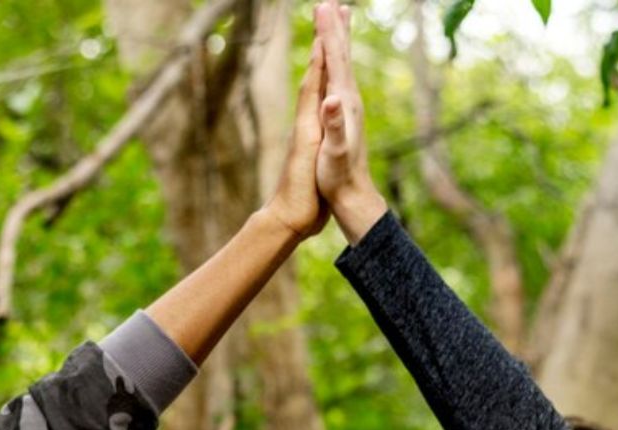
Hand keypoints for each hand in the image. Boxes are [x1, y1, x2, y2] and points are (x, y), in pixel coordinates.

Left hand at [262, 35, 329, 240]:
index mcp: (307, 127)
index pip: (313, 84)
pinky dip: (326, 94)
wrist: (288, 221)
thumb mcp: (309, 162)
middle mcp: (306, 126)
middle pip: (314, 80)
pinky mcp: (315, 146)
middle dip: (322, 50)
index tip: (327, 26)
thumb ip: (318, 132)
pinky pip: (321, 111)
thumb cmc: (300, 196)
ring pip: (317, 93)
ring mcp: (309, 135)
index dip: (321, 57)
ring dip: (324, 68)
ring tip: (328, 46)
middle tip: (326, 18)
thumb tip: (325, 105)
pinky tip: (329, 92)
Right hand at [314, 2, 386, 242]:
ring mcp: (350, 107)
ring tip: (337, 20)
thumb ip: (334, 125)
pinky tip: (336, 62)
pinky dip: (337, 63)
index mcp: (344, 103)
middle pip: (342, 56)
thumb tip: (332, 99)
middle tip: (331, 1)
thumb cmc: (340, 177)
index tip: (323, 6)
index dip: (327, 33)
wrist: (354, 196)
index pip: (335, 60)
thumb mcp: (334, 152)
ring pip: (344, 64)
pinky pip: (341, 79)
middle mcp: (350, 100)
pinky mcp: (347, 115)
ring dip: (338, 41)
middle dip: (335, 28)